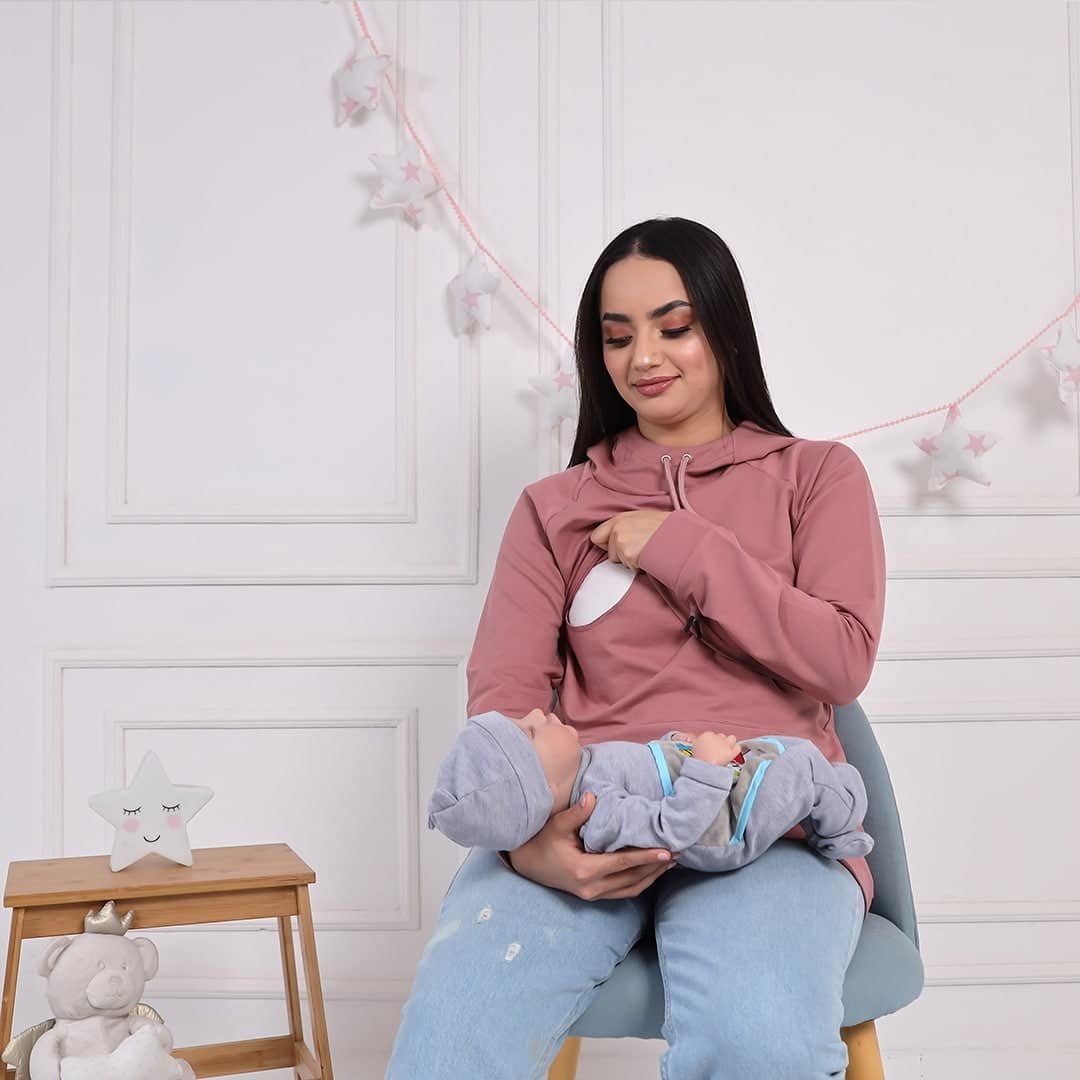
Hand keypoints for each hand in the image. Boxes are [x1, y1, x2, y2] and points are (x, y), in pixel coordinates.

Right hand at [508, 791, 680, 899]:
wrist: (526, 864)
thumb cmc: (541, 842)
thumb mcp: (556, 825)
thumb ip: (576, 813)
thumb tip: (592, 796)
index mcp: (584, 870)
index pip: (623, 863)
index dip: (646, 857)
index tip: (667, 850)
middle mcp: (592, 887)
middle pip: (632, 879)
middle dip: (657, 867)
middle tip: (679, 852)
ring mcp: (593, 894)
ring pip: (631, 889)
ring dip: (653, 876)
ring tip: (673, 862)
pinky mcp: (594, 895)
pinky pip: (624, 892)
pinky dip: (641, 882)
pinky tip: (653, 872)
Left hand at [589, 510, 671, 570]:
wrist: (679, 535)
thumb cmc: (665, 527)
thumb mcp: (641, 519)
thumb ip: (625, 526)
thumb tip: (616, 538)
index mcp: (619, 518)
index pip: (596, 536)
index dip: (607, 544)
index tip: (618, 546)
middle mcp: (617, 528)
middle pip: (607, 552)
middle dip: (618, 555)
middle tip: (636, 549)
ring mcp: (620, 541)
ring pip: (618, 561)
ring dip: (630, 560)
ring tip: (645, 551)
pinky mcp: (627, 554)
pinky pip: (628, 567)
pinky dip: (638, 566)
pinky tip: (648, 556)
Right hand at [692, 731, 741, 766]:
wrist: (704, 768)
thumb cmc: (698, 761)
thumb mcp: (694, 749)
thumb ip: (700, 743)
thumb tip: (705, 744)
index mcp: (706, 735)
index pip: (712, 735)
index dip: (712, 741)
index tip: (711, 747)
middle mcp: (717, 737)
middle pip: (722, 736)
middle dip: (721, 742)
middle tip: (718, 750)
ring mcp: (725, 744)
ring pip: (731, 738)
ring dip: (730, 743)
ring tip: (727, 750)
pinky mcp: (731, 751)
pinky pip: (737, 747)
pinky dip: (735, 750)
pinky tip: (732, 754)